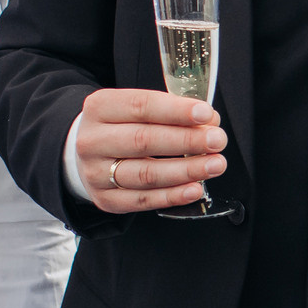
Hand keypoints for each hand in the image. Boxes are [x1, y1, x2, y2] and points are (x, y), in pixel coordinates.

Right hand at [74, 88, 228, 214]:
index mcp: (100, 108)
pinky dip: (173, 196)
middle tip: (217, 141)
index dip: (176, 111)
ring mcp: (96, 173)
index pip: (141, 106)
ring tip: (214, 165)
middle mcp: (93, 140)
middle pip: (144, 141)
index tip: (206, 114)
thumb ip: (171, 111)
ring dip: (186, 170)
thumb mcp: (137, 109)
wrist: (90, 155)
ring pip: (146, 174)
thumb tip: (208, 121)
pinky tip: (195, 188)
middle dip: (187, 141)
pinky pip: (143, 201)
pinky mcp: (105, 199)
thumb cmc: (123, 126)